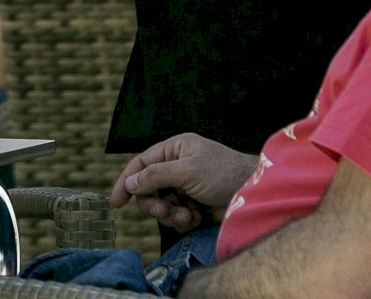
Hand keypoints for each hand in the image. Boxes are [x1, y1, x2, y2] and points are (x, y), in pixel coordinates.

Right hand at [109, 134, 258, 230]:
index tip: (116, 203)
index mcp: (175, 150)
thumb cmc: (224, 173)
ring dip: (171, 214)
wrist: (254, 193)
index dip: (126, 181)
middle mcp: (177, 167)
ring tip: (188, 216)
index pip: (141, 163)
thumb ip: (156, 176)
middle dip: (154, 203)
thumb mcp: (187, 171)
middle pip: (148, 188)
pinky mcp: (194, 205)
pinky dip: (183, 221)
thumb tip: (129, 182)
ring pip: (161, 205)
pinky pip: (175, 216)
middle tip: (163, 211)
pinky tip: (197, 218)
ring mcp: (185, 187)